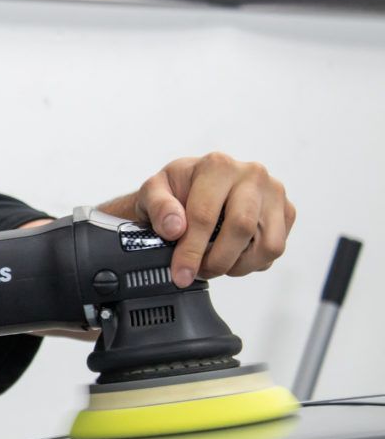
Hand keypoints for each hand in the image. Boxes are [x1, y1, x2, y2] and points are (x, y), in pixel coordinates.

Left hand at [109, 152, 295, 287]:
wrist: (194, 188)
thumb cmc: (175, 190)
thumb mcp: (153, 192)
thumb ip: (158, 206)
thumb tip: (175, 228)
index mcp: (217, 166)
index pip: (205, 215)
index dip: (191, 251)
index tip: (180, 273)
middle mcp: (252, 175)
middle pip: (242, 228)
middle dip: (217, 260)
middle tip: (198, 272)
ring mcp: (274, 193)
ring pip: (267, 244)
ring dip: (238, 265)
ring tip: (214, 264)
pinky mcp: (286, 211)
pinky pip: (276, 248)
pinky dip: (252, 262)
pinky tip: (231, 255)